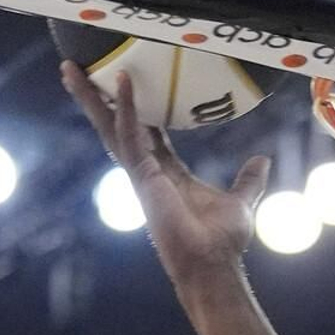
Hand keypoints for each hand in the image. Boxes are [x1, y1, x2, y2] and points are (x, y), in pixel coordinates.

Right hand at [61, 61, 269, 285]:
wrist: (213, 265)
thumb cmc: (223, 242)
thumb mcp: (240, 202)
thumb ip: (248, 181)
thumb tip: (262, 161)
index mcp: (168, 174)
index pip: (145, 133)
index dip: (134, 109)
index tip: (126, 82)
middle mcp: (148, 172)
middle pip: (117, 126)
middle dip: (97, 99)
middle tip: (78, 70)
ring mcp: (142, 174)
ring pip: (110, 127)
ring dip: (92, 98)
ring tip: (72, 69)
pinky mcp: (142, 177)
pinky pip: (130, 135)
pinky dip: (126, 108)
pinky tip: (123, 82)